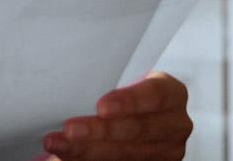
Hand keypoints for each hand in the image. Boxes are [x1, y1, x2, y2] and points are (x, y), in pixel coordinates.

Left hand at [41, 71, 191, 160]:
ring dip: (86, 152)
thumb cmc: (124, 91)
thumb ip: (107, 83)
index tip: (101, 106)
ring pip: (126, 155)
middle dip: (100, 132)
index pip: (155, 95)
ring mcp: (167, 151)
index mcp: (171, 94)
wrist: (136, 115)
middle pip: (138, 130)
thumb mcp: (124, 80)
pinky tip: (63, 158)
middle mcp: (175, 125)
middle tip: (69, 130)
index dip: (129, 101)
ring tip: (57, 146)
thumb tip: (66, 86)